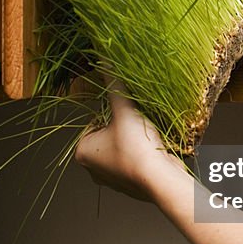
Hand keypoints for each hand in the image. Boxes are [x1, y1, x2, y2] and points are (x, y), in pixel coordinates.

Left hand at [75, 78, 181, 201]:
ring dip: (134, 139)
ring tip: (145, 135)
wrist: (160, 178)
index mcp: (82, 152)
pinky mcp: (130, 184)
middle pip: (109, 134)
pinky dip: (143, 153)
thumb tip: (104, 59)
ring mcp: (112, 179)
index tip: (125, 112)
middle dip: (123, 126)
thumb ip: (114, 84)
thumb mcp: (124, 109)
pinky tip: (152, 148)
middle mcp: (93, 169)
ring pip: (122, 147)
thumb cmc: (137, 147)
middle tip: (136, 122)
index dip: (113, 113)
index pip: (95, 121)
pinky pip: (134, 161)